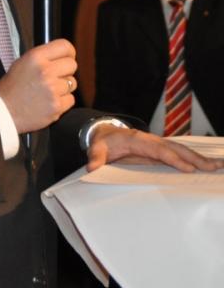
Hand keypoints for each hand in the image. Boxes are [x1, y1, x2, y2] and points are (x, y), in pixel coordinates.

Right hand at [0, 38, 77, 133]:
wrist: (5, 111)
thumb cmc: (11, 88)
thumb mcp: (21, 63)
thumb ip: (41, 57)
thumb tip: (59, 56)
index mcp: (36, 57)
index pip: (65, 46)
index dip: (69, 52)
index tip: (68, 57)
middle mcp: (45, 71)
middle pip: (72, 65)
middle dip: (66, 71)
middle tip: (55, 77)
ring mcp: (53, 89)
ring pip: (72, 83)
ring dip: (64, 87)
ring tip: (49, 91)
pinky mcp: (57, 105)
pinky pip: (71, 99)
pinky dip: (63, 101)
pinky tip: (49, 101)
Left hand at [86, 125, 223, 172]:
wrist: (104, 133)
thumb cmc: (103, 142)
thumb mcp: (96, 149)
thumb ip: (95, 157)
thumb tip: (92, 167)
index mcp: (137, 140)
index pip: (158, 149)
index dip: (172, 158)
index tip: (187, 168)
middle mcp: (150, 140)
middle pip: (174, 148)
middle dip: (193, 157)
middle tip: (212, 167)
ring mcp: (157, 144)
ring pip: (180, 150)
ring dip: (198, 158)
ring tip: (217, 166)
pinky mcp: (160, 150)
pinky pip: (179, 153)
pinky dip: (194, 159)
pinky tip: (208, 165)